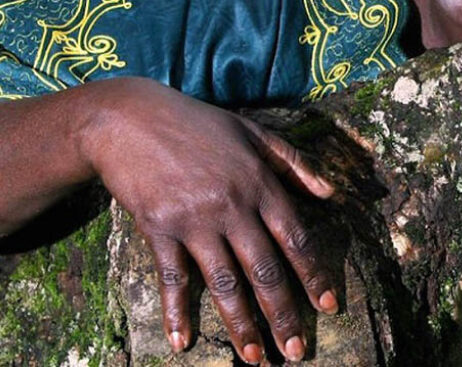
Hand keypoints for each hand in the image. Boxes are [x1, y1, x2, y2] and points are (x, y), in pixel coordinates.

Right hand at [80, 77, 336, 363]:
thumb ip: (295, 163)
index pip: (296, 238)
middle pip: (265, 269)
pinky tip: (182, 342)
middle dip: (284, 314)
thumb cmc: (199, 124)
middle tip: (297, 352)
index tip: (330, 306)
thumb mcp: (255, 132)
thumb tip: (331, 193)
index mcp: (261, 183)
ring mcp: (195, 220)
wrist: (130, 118)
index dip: (315, 275)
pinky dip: (177, 312)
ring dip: (242, 324)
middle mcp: (233, 206)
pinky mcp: (159, 229)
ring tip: (256, 358)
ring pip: (225, 282)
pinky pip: (173, 277)